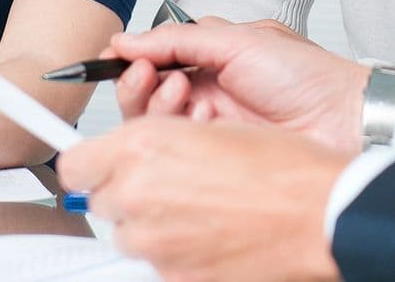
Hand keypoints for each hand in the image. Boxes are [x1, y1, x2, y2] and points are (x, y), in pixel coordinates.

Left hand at [58, 117, 347, 281]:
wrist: (319, 212)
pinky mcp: (173, 277)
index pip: (74, 164)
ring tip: (200, 208)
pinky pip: (157, 264)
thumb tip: (128, 152)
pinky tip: (211, 233)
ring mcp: (154, 242)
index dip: (92, 162)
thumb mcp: (210, 128)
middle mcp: (138, 195)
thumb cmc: (281, 166)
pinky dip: (176, 252)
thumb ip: (156, 140)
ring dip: (151, 224)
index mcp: (143, 146)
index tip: (98, 164)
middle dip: (128, 192)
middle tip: (170, 182)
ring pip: (128, 236)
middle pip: (100, 203)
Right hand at [109, 19, 369, 153]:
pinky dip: (182, 130)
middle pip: (147, 95)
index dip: (132, 59)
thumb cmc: (308, 76)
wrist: (344, 119)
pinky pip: (178, 149)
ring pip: (157, 124)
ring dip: (159, 104)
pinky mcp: (216, 158)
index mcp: (213, 60)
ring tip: (182, 92)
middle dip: (138, 83)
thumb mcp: (240, 41)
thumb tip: (130, 39)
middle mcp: (208, 94)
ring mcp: (212, 128)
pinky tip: (204, 118)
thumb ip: (180, 39)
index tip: (114, 55)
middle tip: (146, 74)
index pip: (156, 60)